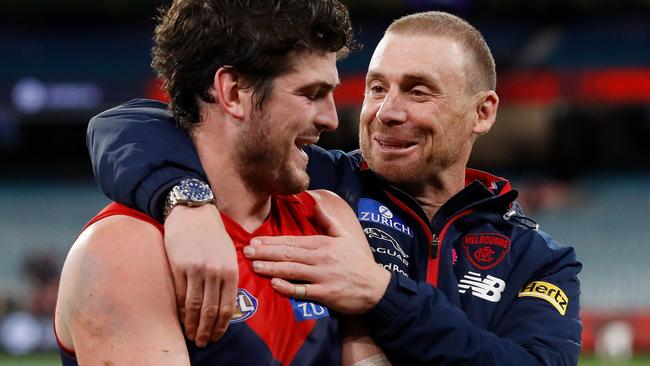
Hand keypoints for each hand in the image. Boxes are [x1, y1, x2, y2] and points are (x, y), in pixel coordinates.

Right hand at [164, 204, 237, 346]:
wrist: (193, 211)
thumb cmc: (212, 233)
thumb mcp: (229, 252)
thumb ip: (229, 275)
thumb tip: (227, 302)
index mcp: (231, 270)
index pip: (228, 306)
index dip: (222, 325)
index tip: (217, 336)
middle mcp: (215, 272)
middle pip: (211, 310)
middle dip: (206, 330)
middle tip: (203, 343)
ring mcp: (196, 270)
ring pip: (194, 306)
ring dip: (192, 324)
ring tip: (191, 336)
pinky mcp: (179, 266)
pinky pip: (179, 294)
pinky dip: (180, 310)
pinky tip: (180, 318)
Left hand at [243, 202, 390, 313]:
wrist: (376, 287)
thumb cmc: (358, 261)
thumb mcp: (345, 236)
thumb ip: (327, 220)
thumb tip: (313, 203)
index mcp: (323, 243)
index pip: (293, 241)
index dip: (272, 241)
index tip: (255, 240)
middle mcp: (321, 258)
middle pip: (289, 254)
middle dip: (266, 252)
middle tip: (247, 251)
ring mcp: (323, 276)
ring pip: (293, 270)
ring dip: (272, 268)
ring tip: (255, 265)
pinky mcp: (326, 294)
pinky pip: (303, 290)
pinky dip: (289, 287)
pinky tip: (275, 284)